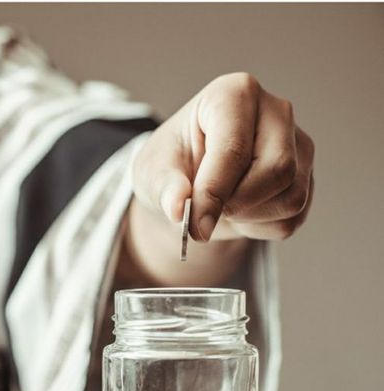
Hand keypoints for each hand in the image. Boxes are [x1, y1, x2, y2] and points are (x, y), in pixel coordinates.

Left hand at [133, 72, 314, 241]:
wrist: (190, 184)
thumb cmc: (173, 167)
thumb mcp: (152, 172)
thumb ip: (164, 187)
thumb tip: (177, 208)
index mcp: (234, 95)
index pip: (234, 148)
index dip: (214, 193)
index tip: (195, 225)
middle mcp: (276, 112)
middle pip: (276, 170)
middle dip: (236, 205)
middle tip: (204, 214)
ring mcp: (298, 145)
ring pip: (290, 198)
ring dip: (248, 218)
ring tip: (222, 206)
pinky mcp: (307, 178)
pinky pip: (292, 218)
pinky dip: (259, 228)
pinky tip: (240, 212)